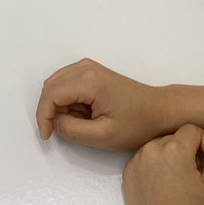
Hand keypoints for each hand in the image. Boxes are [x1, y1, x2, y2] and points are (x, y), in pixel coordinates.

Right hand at [36, 58, 171, 151]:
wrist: (160, 109)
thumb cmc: (136, 125)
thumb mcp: (104, 136)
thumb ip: (73, 130)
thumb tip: (56, 122)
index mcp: (87, 81)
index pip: (51, 94)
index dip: (43, 116)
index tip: (47, 137)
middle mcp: (84, 67)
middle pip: (50, 86)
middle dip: (50, 111)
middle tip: (62, 132)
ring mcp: (87, 67)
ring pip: (56, 84)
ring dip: (58, 105)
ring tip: (76, 123)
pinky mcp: (90, 71)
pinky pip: (66, 83)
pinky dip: (65, 100)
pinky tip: (80, 114)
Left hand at [122, 125, 203, 204]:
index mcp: (174, 148)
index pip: (192, 129)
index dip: (201, 145)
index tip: (202, 164)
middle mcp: (151, 148)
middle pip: (174, 137)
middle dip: (184, 152)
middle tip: (190, 177)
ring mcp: (136, 159)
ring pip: (158, 146)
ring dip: (168, 157)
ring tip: (175, 184)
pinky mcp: (127, 171)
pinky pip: (144, 158)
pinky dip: (153, 166)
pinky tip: (160, 187)